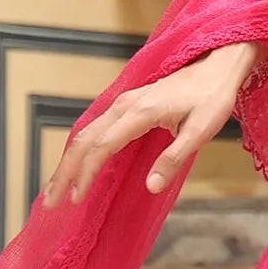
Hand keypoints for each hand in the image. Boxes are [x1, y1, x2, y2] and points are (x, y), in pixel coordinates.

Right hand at [43, 40, 261, 206]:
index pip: (102, 147)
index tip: (76, 201)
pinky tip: (76, 166)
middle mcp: (123, 105)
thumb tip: (151, 186)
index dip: (85, 174)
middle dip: (63, 172)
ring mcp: (123, 103)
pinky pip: (94, 129)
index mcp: (139, 112)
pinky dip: (79, 150)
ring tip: (54, 190)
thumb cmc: (212, 97)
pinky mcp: (126, 105)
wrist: (218, 65)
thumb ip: (175, 157)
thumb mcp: (201, 130)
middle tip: (49, 203)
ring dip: (67, 162)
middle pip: (82, 140)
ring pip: (84, 133)